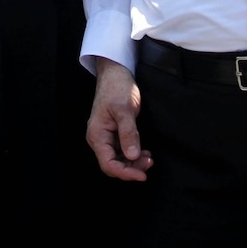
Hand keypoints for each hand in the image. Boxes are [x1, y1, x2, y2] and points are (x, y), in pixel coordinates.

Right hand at [88, 58, 151, 180]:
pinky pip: (123, 151)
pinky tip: (144, 152)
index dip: (125, 173)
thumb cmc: (117, 87)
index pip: (108, 164)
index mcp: (97, 135)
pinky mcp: (115, 133)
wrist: (116, 72)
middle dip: (131, 168)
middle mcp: (99, 139)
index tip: (142, 174)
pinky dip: (134, 154)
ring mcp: (107, 137)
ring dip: (134, 162)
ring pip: (119, 160)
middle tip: (149, 163)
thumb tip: (132, 156)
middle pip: (113, 165)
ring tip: (149, 158)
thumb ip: (128, 133)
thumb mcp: (125, 109)